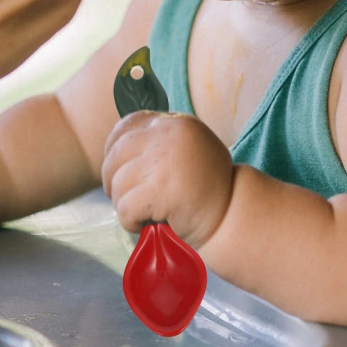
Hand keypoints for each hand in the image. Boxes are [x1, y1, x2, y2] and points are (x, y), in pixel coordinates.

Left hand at [101, 112, 233, 247]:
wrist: (233, 218)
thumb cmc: (205, 190)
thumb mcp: (185, 151)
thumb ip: (159, 142)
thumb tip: (115, 146)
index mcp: (176, 123)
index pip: (127, 125)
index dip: (114, 150)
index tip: (118, 170)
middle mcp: (170, 134)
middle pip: (116, 155)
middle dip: (115, 181)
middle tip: (129, 199)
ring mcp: (165, 161)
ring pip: (118, 184)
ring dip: (124, 205)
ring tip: (145, 212)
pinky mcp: (162, 191)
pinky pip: (125, 208)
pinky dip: (130, 221)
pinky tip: (146, 224)